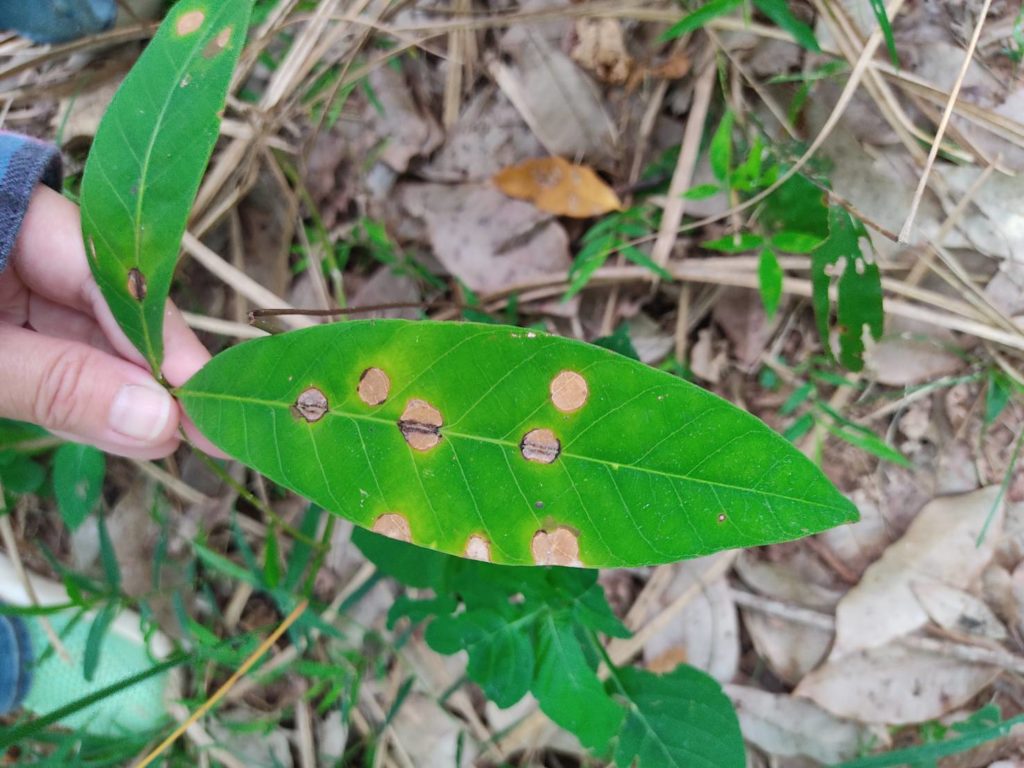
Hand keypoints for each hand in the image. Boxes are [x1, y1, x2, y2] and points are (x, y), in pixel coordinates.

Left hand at [0, 185, 212, 458]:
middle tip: (193, 431)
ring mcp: (4, 277)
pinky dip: (77, 388)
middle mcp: (15, 237)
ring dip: (114, 388)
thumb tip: (161, 423)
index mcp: (5, 213)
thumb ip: (59, 384)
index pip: (109, 271)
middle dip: (142, 370)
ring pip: (82, 331)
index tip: (203, 395)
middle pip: (104, 303)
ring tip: (157, 438)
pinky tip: (112, 424)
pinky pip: (52, 348)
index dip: (159, 337)